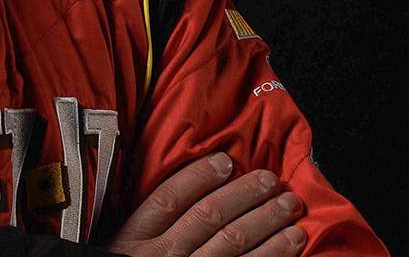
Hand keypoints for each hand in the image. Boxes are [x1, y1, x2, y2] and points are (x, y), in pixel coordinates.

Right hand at [104, 153, 305, 255]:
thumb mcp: (117, 246)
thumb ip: (143, 222)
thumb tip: (179, 188)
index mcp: (135, 239)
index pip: (169, 199)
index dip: (199, 177)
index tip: (225, 161)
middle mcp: (164, 256)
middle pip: (208, 218)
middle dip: (244, 195)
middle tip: (270, 179)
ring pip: (232, 243)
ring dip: (266, 222)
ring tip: (289, 206)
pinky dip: (272, 255)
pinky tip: (291, 242)